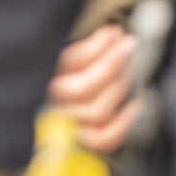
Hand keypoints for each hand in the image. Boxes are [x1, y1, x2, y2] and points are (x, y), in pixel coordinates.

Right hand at [47, 23, 143, 154]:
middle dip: (112, 63)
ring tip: (131, 70)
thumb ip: (80, 50)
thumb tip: (114, 35)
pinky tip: (136, 102)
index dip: (97, 46)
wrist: (45, 116)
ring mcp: (64, 127)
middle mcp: (49, 105)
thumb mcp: (61, 56)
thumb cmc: (62, 74)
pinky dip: (124, 122)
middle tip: (128, 46)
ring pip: (97, 111)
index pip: (69, 62)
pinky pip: (104, 138)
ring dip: (120, 87)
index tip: (114, 32)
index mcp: (40, 77)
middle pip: (84, 88)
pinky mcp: (80, 143)